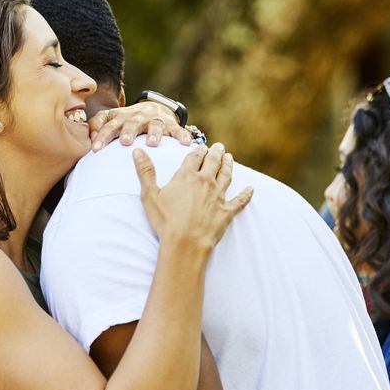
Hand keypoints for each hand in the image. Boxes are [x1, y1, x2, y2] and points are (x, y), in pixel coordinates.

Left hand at [91, 102, 192, 150]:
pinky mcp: (171, 124)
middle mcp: (138, 117)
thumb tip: (90, 139)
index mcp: (121, 117)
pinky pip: (178, 130)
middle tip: (125, 141)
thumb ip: (98, 126)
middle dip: (128, 131)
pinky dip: (182, 135)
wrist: (154, 108)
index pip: (109, 125)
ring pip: (155, 125)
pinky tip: (185, 143)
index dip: (102, 136)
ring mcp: (156, 119)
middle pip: (132, 123)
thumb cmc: (127, 120)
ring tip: (152, 143)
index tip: (96, 149)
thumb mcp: (111, 119)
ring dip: (154, 133)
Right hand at [133, 142, 252, 251]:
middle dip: (216, 153)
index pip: (195, 156)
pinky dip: (246, 195)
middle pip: (214, 162)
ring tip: (230, 159)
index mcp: (187, 176)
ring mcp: (218, 196)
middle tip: (219, 147)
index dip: (199, 150)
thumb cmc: (165, 221)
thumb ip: (145, 171)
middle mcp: (206, 181)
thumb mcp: (149, 195)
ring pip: (227, 176)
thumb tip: (138, 151)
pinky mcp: (227, 211)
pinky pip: (240, 201)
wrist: (185, 243)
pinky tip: (251, 189)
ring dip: (229, 166)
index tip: (201, 146)